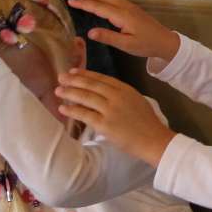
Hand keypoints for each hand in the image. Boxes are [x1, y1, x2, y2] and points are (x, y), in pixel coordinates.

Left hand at [55, 70, 174, 165]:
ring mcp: (110, 110)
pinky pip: (84, 115)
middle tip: (61, 77)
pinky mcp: (104, 124)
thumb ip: (121, 96)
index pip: (102, 79)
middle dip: (74, 80)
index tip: (74, 71)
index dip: (86, 74)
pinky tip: (62, 109)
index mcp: (126, 90)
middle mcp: (117, 97)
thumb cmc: (147, 123)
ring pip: (86, 98)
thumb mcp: (137, 102)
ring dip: (70, 93)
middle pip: (92, 85)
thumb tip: (101, 94)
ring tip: (58, 90)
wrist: (153, 140)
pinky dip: (72, 111)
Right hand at [64, 0, 180, 61]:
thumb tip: (90, 32)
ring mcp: (129, 6)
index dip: (84, 3)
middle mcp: (125, 8)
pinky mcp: (131, 9)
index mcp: (123, 16)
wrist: (165, 41)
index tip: (70, 1)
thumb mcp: (126, 45)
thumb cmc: (147, 45)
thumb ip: (108, 37)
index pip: (99, 7)